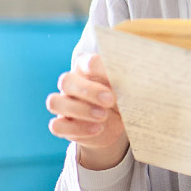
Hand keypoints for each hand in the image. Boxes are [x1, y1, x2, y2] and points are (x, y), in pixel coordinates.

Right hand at [46, 53, 128, 169]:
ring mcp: (64, 104)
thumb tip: (135, 76)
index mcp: (87, 69)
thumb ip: (126, 80)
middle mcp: (72, 84)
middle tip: (110, 99)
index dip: (92, 65)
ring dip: (80, 109)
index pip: (83, 61)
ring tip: (104, 115)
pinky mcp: (62, 124)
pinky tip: (97, 129)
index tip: (108, 71)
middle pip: (66, 81)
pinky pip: (57, 125)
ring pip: (55, 102)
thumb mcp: (127, 87)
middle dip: (89, 90)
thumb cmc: (122, 96)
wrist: (118, 121)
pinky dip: (77, 128)